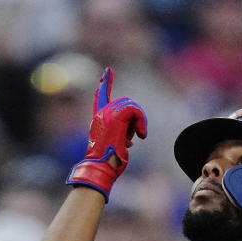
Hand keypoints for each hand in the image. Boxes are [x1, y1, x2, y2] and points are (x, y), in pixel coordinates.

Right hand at [66, 67, 146, 200]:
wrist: (101, 168)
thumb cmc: (108, 164)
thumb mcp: (115, 147)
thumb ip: (121, 137)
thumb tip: (131, 140)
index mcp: (99, 119)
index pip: (101, 97)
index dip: (105, 83)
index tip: (108, 71)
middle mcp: (101, 114)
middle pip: (125, 102)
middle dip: (136, 115)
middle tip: (138, 134)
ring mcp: (107, 114)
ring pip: (131, 105)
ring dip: (139, 120)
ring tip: (139, 135)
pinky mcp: (116, 117)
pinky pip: (135, 110)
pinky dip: (142, 121)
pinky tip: (141, 135)